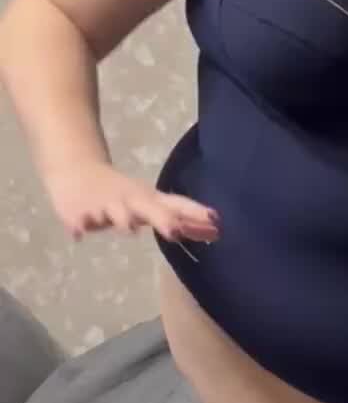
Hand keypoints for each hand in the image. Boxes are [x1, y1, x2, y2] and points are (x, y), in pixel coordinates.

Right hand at [45, 162, 220, 244]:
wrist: (76, 169)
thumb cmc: (122, 193)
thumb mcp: (151, 204)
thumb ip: (180, 218)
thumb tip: (216, 230)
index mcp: (149, 199)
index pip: (176, 205)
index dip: (194, 213)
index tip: (215, 221)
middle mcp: (130, 199)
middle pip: (149, 208)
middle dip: (162, 218)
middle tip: (175, 231)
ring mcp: (105, 203)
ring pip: (114, 211)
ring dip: (122, 218)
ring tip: (128, 228)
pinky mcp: (79, 210)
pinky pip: (79, 219)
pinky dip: (80, 224)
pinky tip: (80, 232)